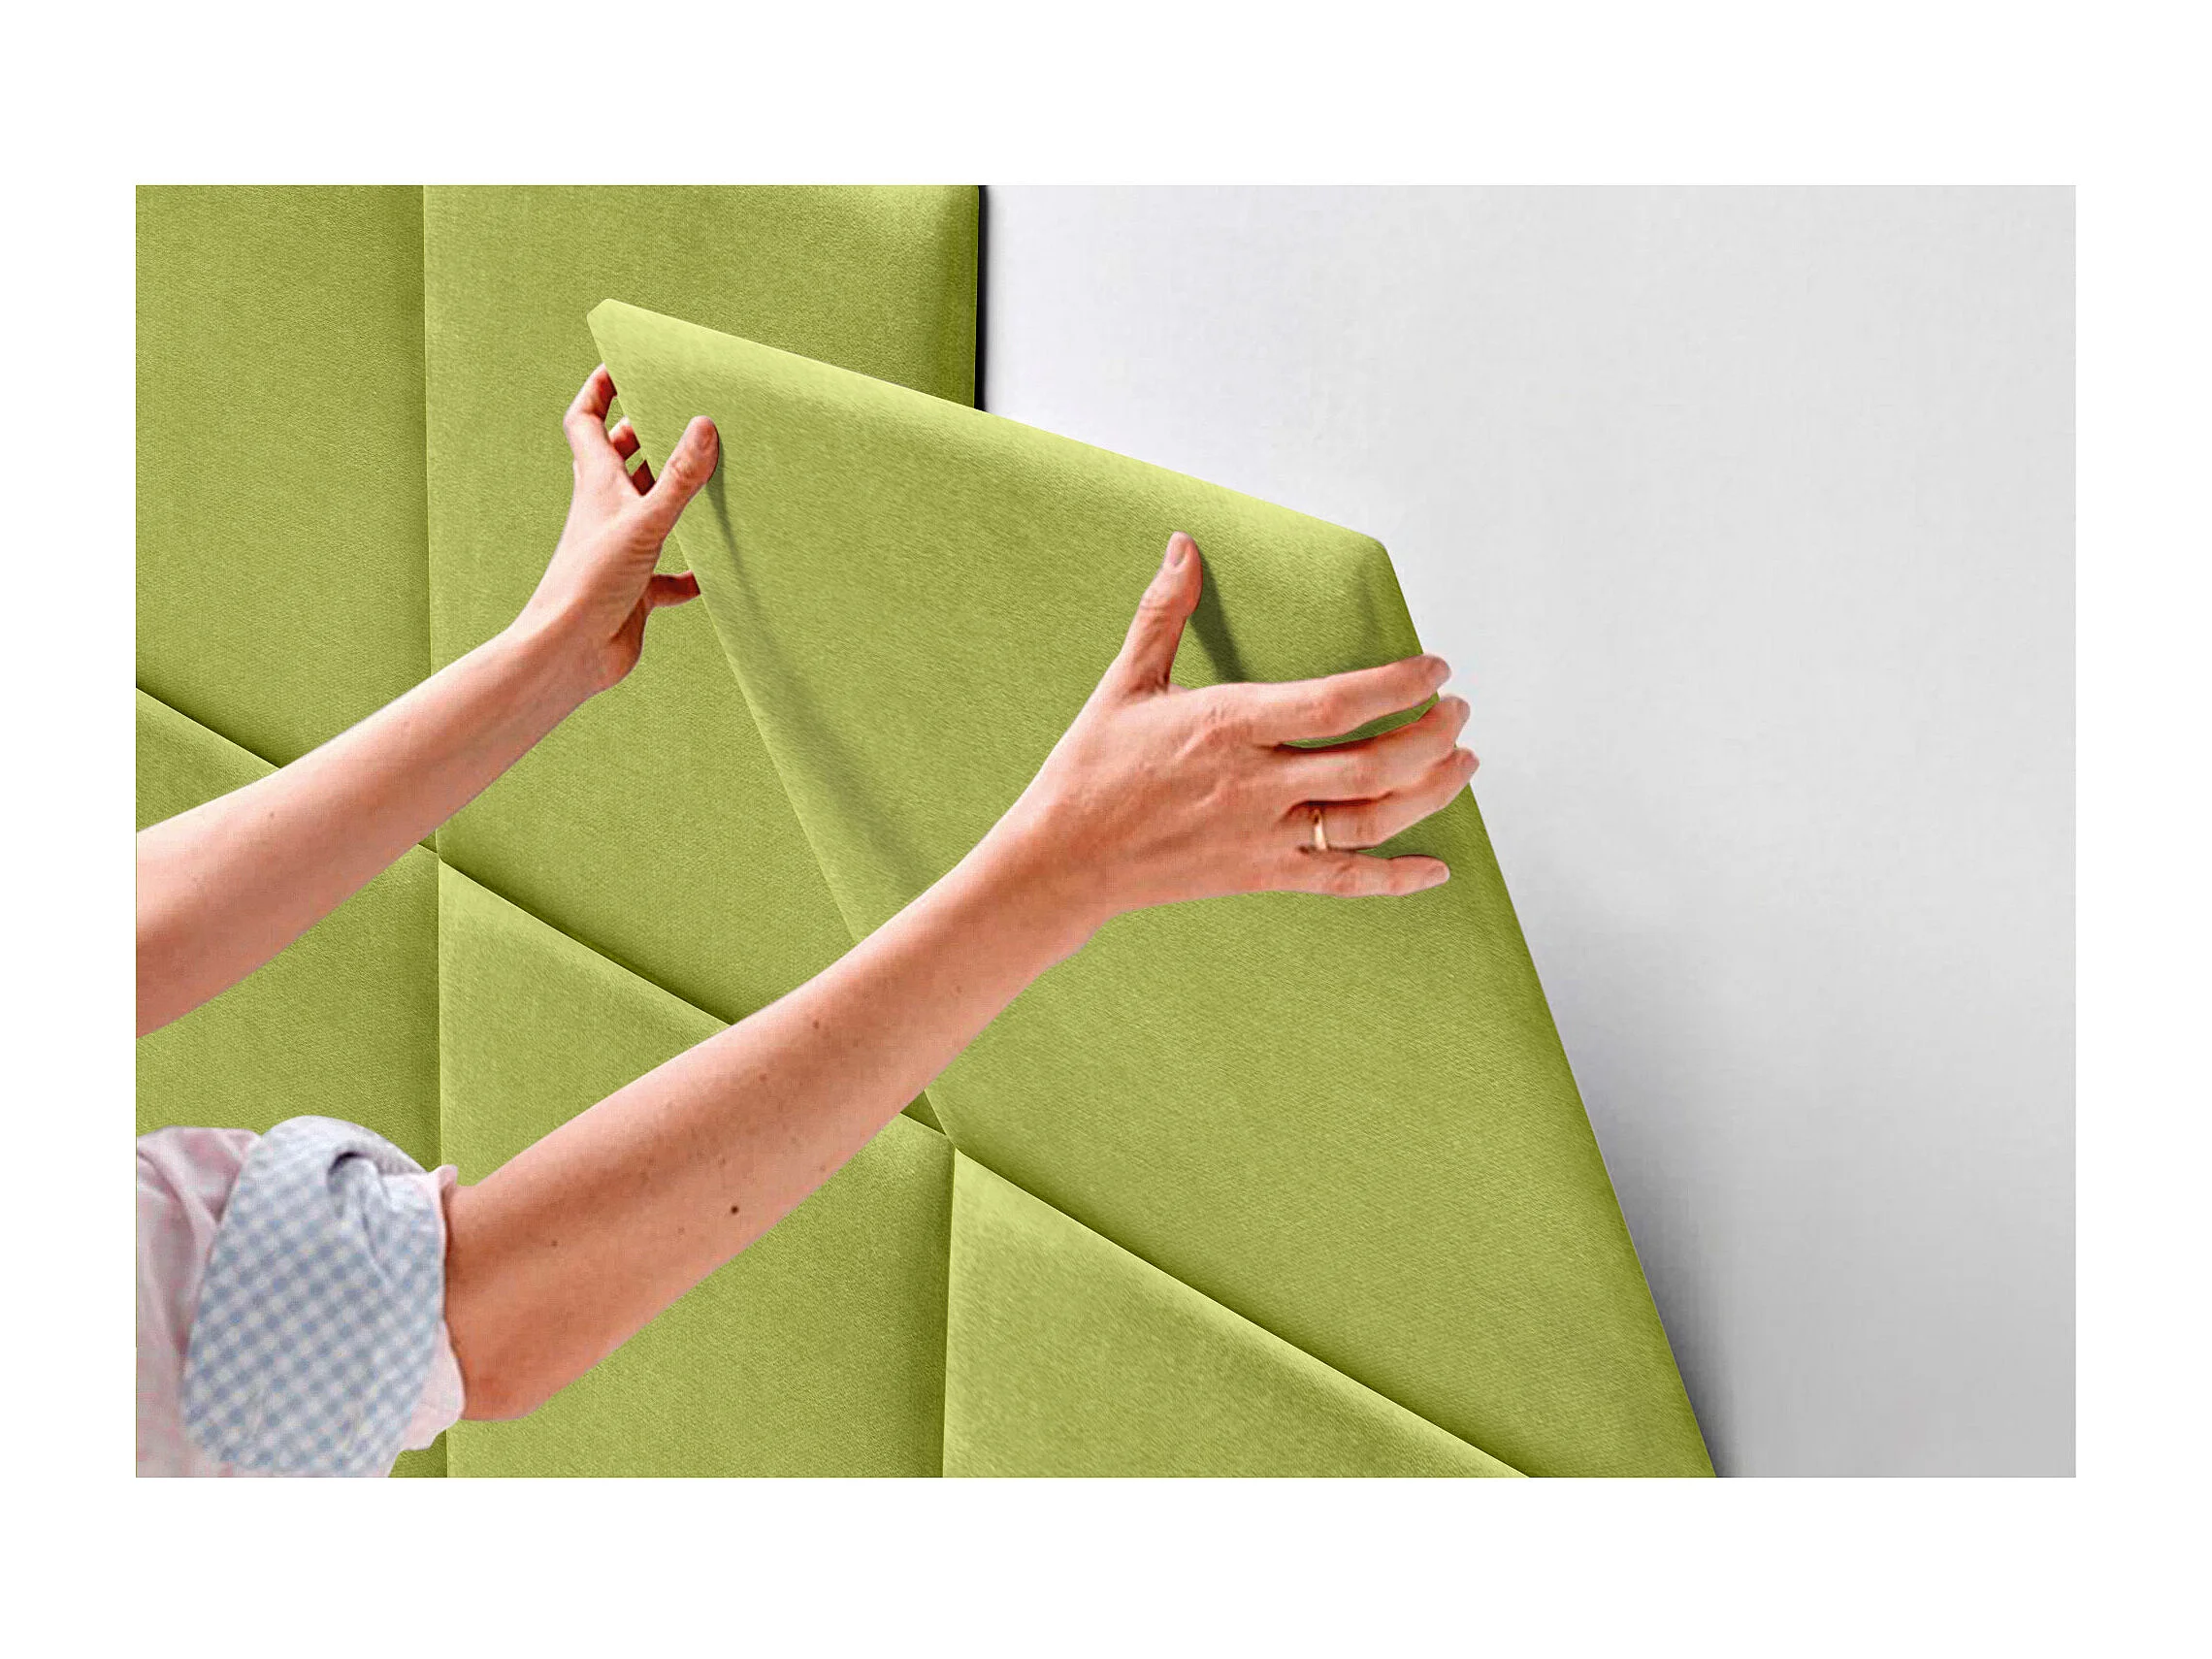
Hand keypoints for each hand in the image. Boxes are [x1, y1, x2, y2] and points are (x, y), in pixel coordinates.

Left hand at [515, 365, 720, 694]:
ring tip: (707, 479)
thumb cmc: (590, 583)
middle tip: (675, 415)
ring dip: (670, 496)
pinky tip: (711, 574)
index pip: (586, 422)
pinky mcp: (635, 591)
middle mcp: (605, 513)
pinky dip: (688, 572)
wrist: (569, 652)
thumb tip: (705, 424)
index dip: (599, 390)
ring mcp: (620, 551)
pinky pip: (667, 577)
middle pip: (619, 461)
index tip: (621, 366)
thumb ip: (677, 477)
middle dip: (643, 435)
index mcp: (597, 486)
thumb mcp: (644, 521)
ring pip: (646, 512)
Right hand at [987, 532, 1475, 937]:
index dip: (1397, 685)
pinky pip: (1342, 881)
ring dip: (1430, 793)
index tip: (1434, 667)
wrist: (1063, 860)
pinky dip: (1395, 879)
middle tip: (1459, 711)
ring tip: (1463, 763)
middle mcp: (1256, 784)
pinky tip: (1436, 870)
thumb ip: (1164, 613)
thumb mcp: (1125, 684)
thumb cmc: (1091, 771)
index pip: (1335, 703)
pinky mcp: (1262, 875)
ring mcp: (1263, 836)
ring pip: (1370, 822)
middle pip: (1371, 765)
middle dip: (1431, 736)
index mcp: (1229, 726)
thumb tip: (1183, 546)